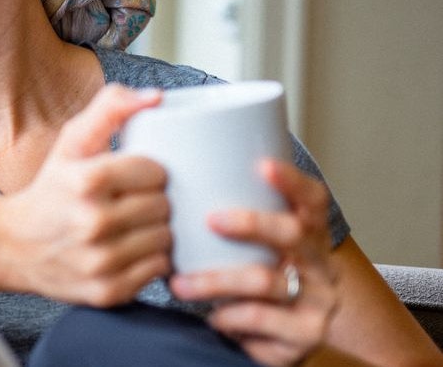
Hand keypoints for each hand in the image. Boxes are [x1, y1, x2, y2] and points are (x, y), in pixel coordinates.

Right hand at [0, 85, 172, 306]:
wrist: (13, 245)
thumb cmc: (51, 189)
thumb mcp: (71, 142)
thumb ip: (110, 108)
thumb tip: (156, 97)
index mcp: (85, 180)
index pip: (156, 171)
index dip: (150, 171)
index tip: (135, 175)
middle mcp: (93, 223)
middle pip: (163, 206)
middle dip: (153, 200)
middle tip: (134, 201)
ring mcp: (101, 261)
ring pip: (165, 239)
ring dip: (156, 231)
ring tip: (133, 225)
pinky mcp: (108, 291)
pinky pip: (158, 270)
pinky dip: (150, 260)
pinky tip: (129, 249)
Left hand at [169, 160, 339, 365]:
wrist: (284, 338)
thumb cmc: (258, 278)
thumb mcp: (259, 250)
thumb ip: (238, 221)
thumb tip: (181, 180)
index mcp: (311, 235)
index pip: (313, 200)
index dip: (293, 181)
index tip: (263, 165)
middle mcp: (322, 266)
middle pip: (292, 234)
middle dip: (250, 223)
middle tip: (210, 220)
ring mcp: (318, 303)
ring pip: (265, 281)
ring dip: (214, 281)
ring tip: (179, 285)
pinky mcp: (304, 336)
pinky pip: (257, 319)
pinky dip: (227, 317)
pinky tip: (212, 316)